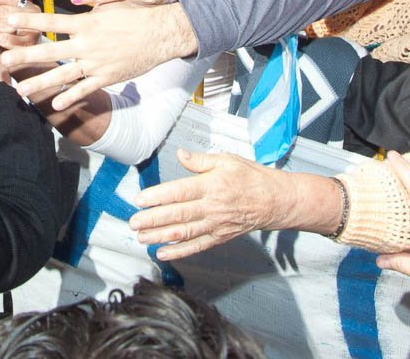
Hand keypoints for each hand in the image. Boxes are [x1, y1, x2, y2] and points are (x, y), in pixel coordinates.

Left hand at [0, 1, 197, 109]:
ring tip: (20, 90)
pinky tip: (54, 103)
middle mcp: (88, 44)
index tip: (9, 22)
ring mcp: (96, 63)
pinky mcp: (106, 77)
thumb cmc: (135, 15)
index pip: (52, 22)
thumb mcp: (109, 1)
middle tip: (4, 61)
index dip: (29, 22)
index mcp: (87, 23)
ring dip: (40, 83)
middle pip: (51, 51)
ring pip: (63, 75)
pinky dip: (69, 96)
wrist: (161, 33)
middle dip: (25, 57)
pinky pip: (84, 89)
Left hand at [129, 148, 296, 259]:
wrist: (275, 201)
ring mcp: (216, 224)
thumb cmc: (251, 177)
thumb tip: (180, 154)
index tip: (139, 200)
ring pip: (184, 233)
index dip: (158, 197)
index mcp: (212, 185)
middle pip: (178, 215)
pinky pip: (197, 246)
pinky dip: (179, 252)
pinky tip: (163, 253)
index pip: (180, 192)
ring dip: (160, 237)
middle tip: (133, 222)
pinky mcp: (220, 237)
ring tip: (141, 238)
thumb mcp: (227, 160)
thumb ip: (201, 160)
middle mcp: (212, 207)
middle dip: (153, 220)